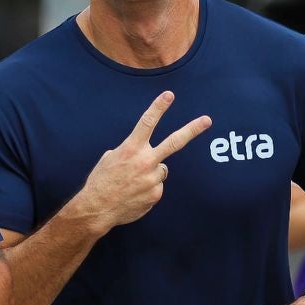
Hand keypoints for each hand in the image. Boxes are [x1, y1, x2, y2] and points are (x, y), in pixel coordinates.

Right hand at [67, 92, 212, 234]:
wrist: (97, 208)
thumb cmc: (101, 181)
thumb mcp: (110, 158)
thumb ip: (130, 152)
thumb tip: (143, 155)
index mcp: (131, 149)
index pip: (147, 122)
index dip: (159, 107)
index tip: (169, 95)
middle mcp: (145, 161)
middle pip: (174, 142)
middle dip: (192, 130)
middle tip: (207, 120)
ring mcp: (152, 179)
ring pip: (161, 169)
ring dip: (150, 173)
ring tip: (133, 182)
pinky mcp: (155, 194)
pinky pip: (156, 186)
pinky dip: (148, 188)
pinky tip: (134, 193)